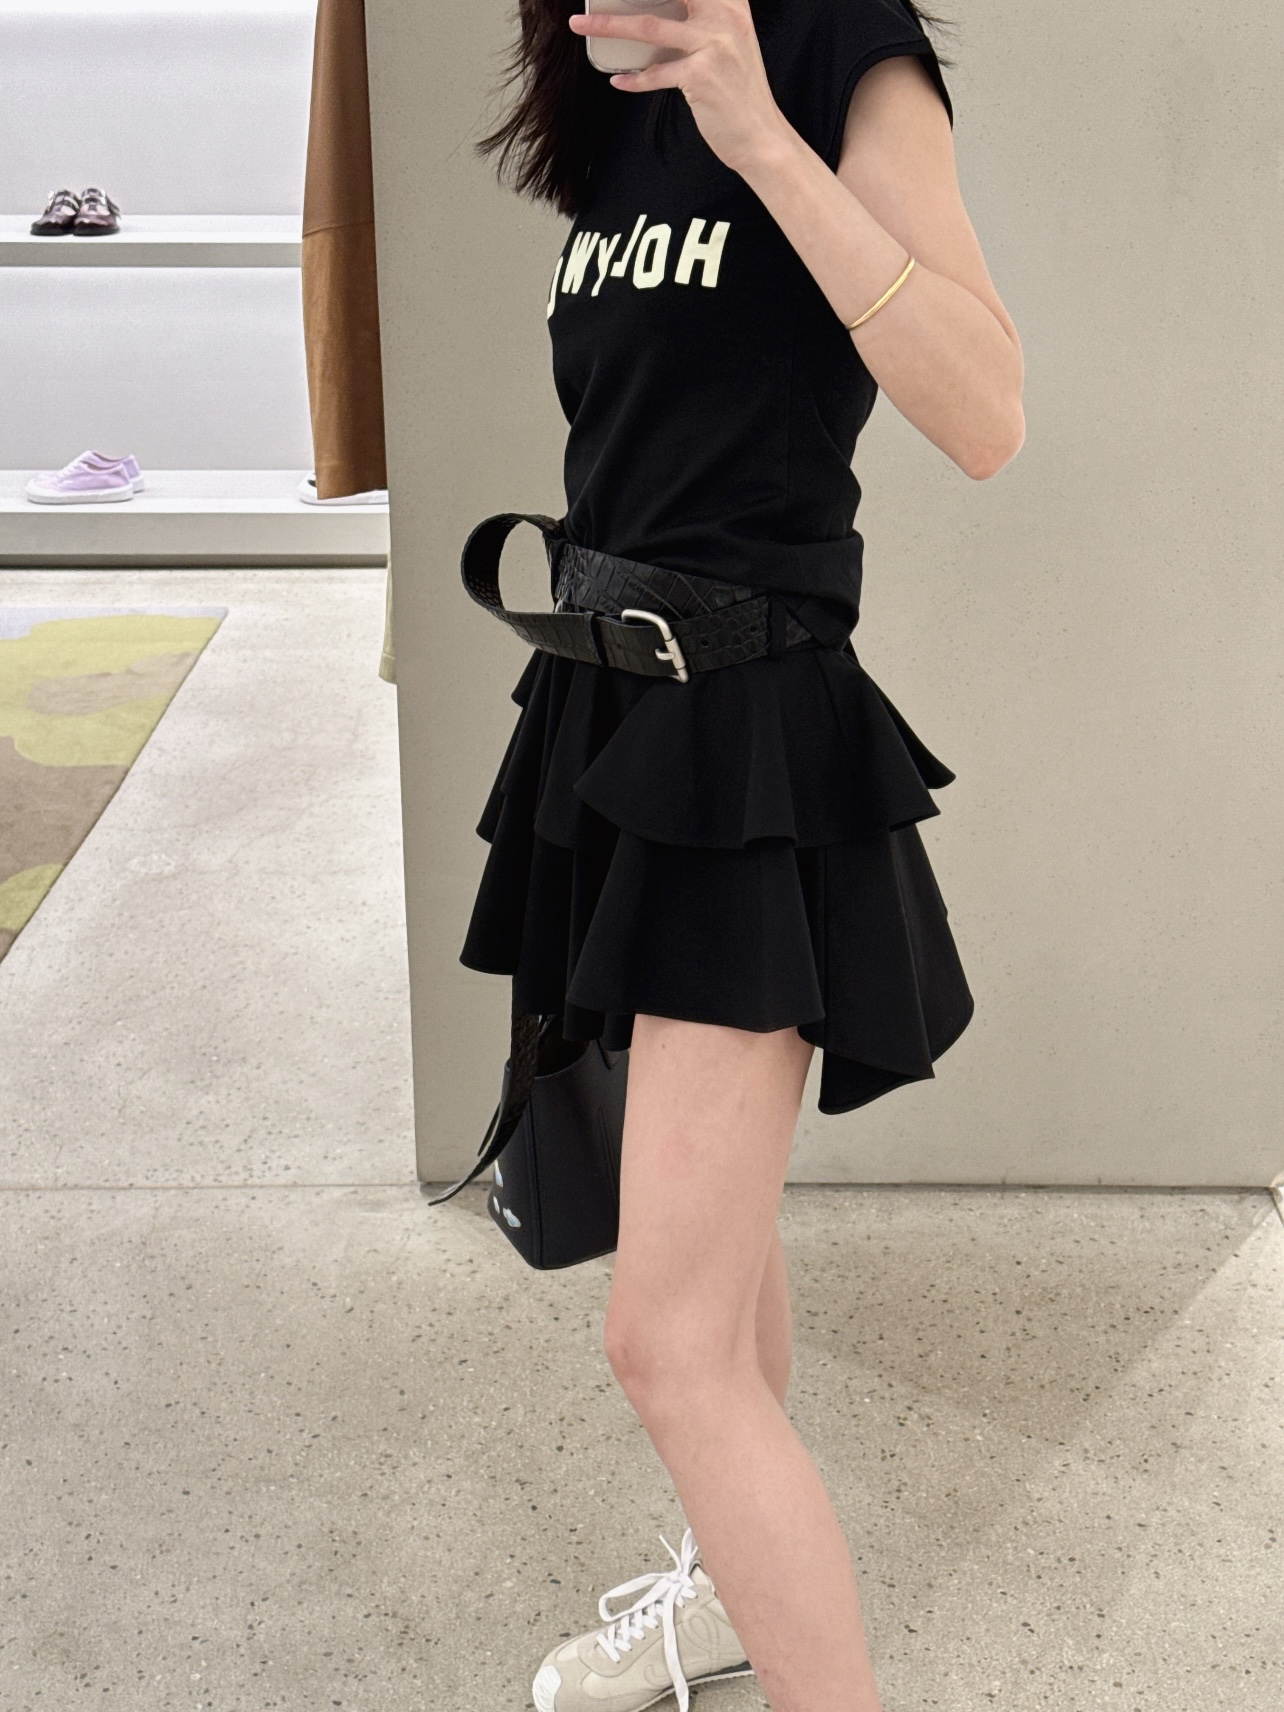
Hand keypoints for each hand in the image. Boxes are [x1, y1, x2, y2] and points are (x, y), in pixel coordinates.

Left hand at [567, 0, 790, 178]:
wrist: (762, 137)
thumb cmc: (739, 93)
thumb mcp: (732, 43)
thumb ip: (704, 20)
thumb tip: (659, 11)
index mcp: (732, 4)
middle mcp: (725, 17)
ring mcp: (713, 45)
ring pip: (648, 27)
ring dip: (607, 25)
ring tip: (580, 24)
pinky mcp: (700, 75)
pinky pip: (655, 74)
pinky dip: (634, 80)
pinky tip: (619, 81)